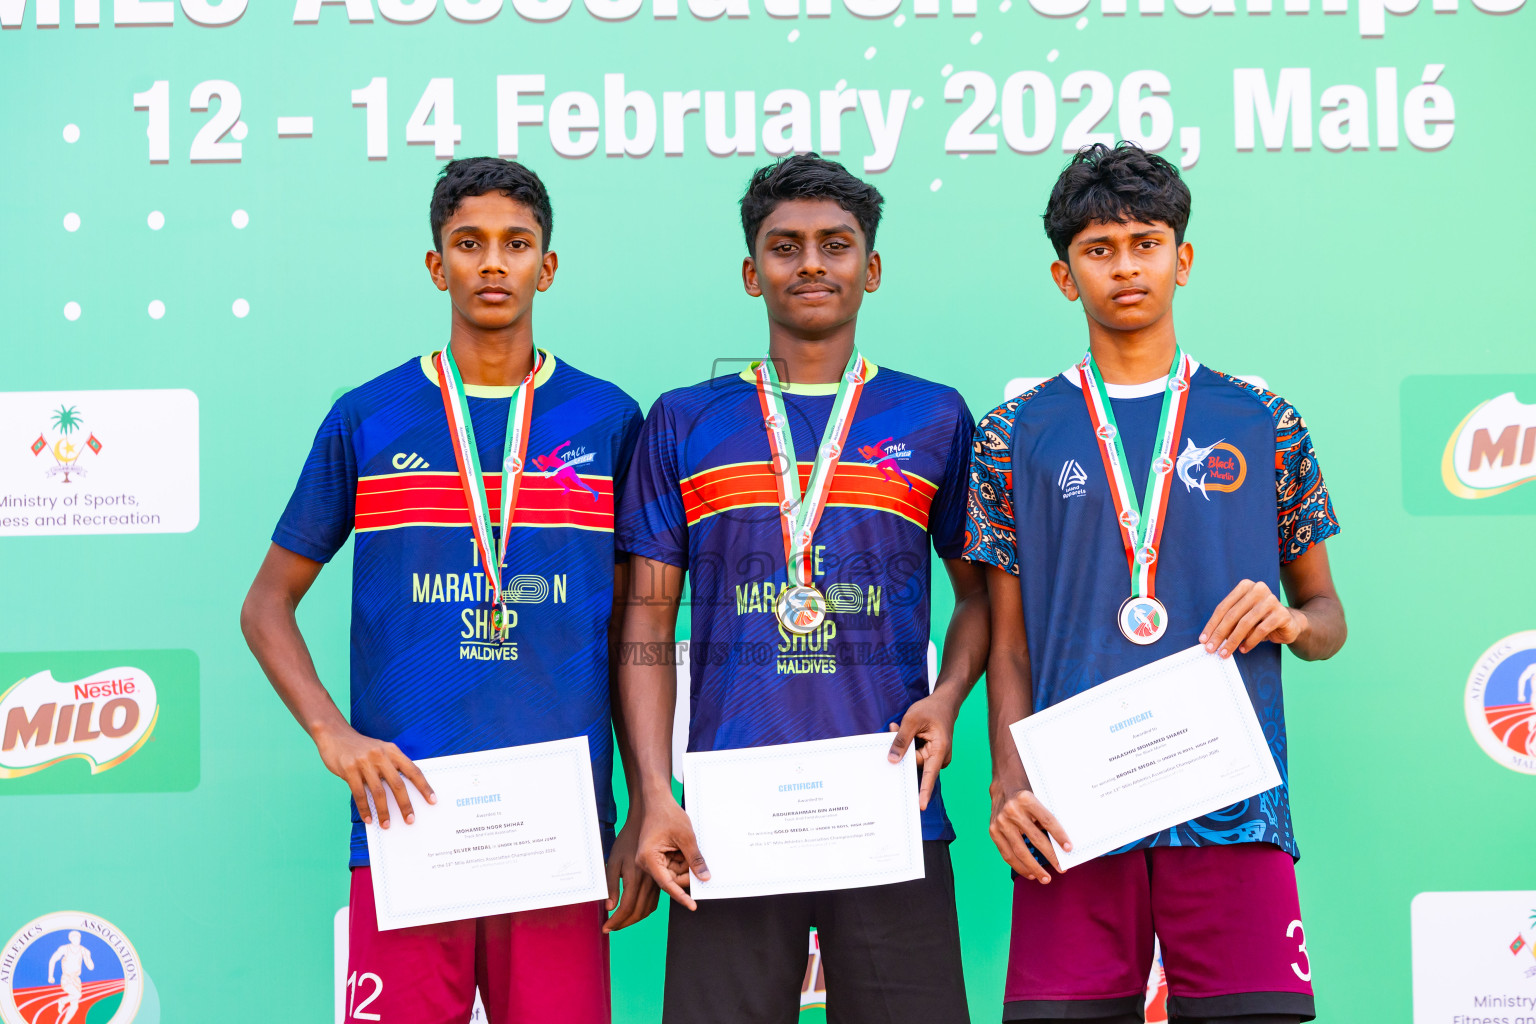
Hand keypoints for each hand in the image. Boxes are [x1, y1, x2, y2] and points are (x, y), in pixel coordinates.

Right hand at [313, 722, 434, 828]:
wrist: (335, 734)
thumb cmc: (361, 748)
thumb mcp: (381, 750)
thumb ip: (391, 766)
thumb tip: (402, 792)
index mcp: (392, 751)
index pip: (413, 771)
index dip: (424, 787)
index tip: (432, 800)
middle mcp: (380, 755)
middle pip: (397, 784)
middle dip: (405, 804)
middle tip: (410, 820)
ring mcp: (364, 762)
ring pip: (378, 792)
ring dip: (383, 811)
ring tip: (386, 824)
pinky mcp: (349, 769)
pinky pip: (359, 794)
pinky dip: (364, 808)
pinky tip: (368, 818)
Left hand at [603, 816, 659, 931]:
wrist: (645, 824)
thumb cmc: (626, 840)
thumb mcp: (613, 861)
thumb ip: (611, 885)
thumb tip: (610, 907)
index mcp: (635, 878)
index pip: (627, 908)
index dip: (616, 921)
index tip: (606, 928)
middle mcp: (649, 882)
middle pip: (638, 912)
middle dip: (624, 924)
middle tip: (612, 928)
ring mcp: (656, 881)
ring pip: (648, 909)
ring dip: (634, 919)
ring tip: (621, 922)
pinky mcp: (660, 878)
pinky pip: (654, 902)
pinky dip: (644, 911)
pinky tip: (635, 911)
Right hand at [636, 798, 709, 910]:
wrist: (657, 800)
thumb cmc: (667, 814)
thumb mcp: (686, 836)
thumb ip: (695, 859)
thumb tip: (704, 878)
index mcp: (648, 858)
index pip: (667, 883)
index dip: (681, 896)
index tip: (693, 906)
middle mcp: (646, 863)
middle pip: (671, 880)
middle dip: (686, 872)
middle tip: (695, 858)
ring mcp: (650, 861)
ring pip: (673, 874)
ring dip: (684, 865)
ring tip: (686, 847)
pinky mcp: (656, 858)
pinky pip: (672, 867)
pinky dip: (681, 861)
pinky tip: (683, 848)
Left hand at [887, 693, 956, 810]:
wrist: (945, 703)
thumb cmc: (932, 709)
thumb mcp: (912, 720)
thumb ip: (902, 740)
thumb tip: (893, 760)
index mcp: (939, 749)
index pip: (930, 774)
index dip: (924, 791)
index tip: (920, 806)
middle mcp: (940, 757)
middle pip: (915, 763)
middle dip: (903, 749)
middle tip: (895, 728)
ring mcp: (935, 756)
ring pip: (913, 758)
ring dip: (905, 744)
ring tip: (900, 726)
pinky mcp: (930, 754)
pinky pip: (915, 754)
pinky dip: (909, 744)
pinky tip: (906, 731)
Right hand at [988, 779, 1071, 883]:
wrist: (1003, 785)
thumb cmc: (1026, 794)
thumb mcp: (1038, 797)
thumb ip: (1046, 816)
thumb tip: (1063, 842)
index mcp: (1026, 799)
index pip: (1047, 821)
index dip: (1059, 836)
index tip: (1069, 849)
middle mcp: (1012, 810)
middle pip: (1035, 839)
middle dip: (1050, 856)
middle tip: (1061, 869)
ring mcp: (1000, 822)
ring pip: (1020, 851)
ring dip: (1034, 868)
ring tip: (1046, 878)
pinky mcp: (993, 831)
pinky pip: (1007, 854)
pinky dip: (1019, 866)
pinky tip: (1030, 874)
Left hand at [1200, 579, 1306, 657]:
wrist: (1290, 623)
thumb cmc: (1260, 620)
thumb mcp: (1242, 618)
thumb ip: (1228, 623)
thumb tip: (1209, 640)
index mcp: (1245, 586)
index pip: (1223, 607)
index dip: (1212, 625)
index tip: (1203, 640)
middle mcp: (1258, 589)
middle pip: (1232, 615)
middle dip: (1219, 634)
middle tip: (1211, 649)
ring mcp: (1271, 600)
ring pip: (1245, 623)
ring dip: (1233, 640)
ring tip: (1225, 653)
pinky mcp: (1282, 614)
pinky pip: (1261, 630)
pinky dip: (1250, 642)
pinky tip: (1243, 649)